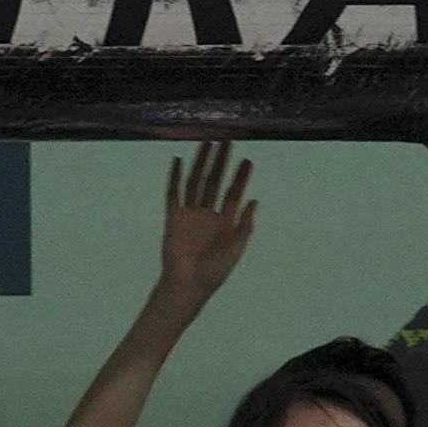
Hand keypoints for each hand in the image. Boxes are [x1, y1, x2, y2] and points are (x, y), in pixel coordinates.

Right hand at [151, 136, 260, 315]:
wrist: (187, 285)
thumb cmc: (213, 272)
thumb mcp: (236, 248)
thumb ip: (245, 225)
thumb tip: (254, 201)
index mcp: (224, 222)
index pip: (233, 193)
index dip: (241, 177)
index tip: (247, 160)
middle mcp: (207, 214)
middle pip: (215, 182)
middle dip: (222, 162)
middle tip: (227, 141)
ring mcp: (190, 215)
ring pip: (196, 182)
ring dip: (201, 163)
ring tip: (207, 143)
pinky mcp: (174, 218)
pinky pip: (174, 193)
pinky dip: (175, 177)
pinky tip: (179, 161)